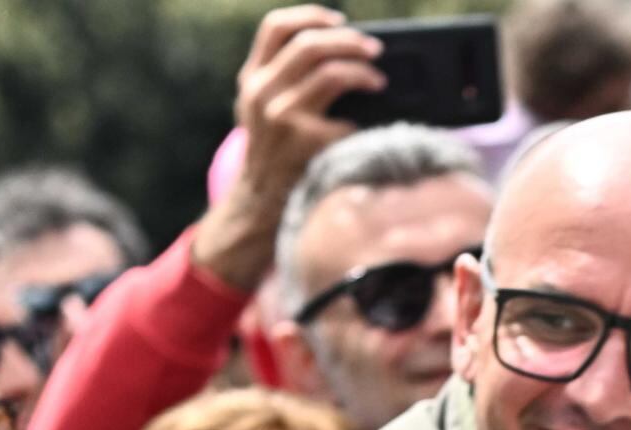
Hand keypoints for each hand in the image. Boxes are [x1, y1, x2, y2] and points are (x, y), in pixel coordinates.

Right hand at [193, 7, 383, 290]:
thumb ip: (283, 82)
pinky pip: (346, 117)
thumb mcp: (262, 113)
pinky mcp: (305, 142)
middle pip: (310, 44)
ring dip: (362, 71)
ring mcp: (282, 116)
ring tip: (379, 80)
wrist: (258, 210)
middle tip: (375, 49)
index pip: (276, 27)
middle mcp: (261, 92)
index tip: (340, 19)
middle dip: (349, 41)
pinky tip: (370, 127)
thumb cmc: (273, 159)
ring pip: (330, 72)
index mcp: (251, 79)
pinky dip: (363, 118)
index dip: (312, 16)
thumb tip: (343, 55)